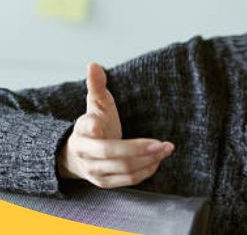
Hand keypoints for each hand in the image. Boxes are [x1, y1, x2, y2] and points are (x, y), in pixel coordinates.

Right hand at [57, 62, 173, 187]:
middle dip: (137, 148)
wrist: (80, 155)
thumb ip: (96, 85)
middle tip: (161, 143)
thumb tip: (93, 65)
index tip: (99, 125)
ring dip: (147, 160)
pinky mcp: (105, 182)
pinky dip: (144, 170)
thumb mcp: (95, 104)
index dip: (90, 127)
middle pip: (110, 152)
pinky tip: (157, 159)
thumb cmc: (94, 124)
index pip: (83, 127)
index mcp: (80, 130)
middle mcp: (85, 152)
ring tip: (166, 149)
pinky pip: (127, 179)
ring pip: (122, 168)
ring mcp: (94, 170)